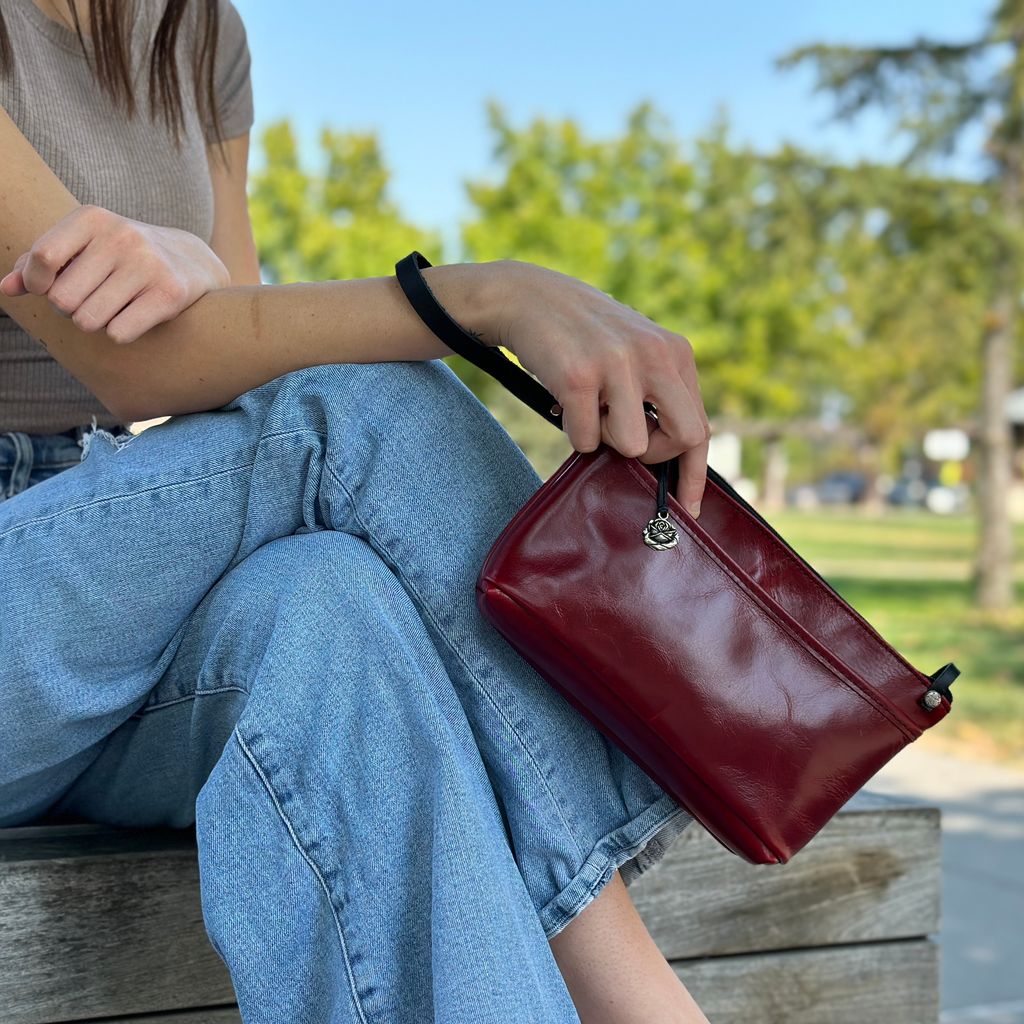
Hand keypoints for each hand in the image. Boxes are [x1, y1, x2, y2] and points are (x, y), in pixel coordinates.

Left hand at [0, 205, 230, 343]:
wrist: (191, 261)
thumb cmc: (122, 257)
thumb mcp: (81, 248)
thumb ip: (38, 265)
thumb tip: (6, 288)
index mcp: (93, 218)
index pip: (42, 257)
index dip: (37, 283)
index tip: (48, 287)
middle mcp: (122, 237)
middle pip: (63, 299)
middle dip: (69, 309)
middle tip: (89, 300)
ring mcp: (148, 265)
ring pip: (89, 321)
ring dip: (94, 323)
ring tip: (111, 308)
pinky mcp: (170, 294)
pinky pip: (119, 332)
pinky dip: (120, 332)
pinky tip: (134, 317)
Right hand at [490, 260, 710, 516]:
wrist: (527, 298)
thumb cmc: (581, 338)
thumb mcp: (634, 351)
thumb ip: (659, 392)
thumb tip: (675, 458)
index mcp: (674, 351)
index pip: (700, 424)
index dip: (695, 473)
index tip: (691, 508)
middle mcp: (654, 354)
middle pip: (685, 437)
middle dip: (655, 454)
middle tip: (625, 444)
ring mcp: (616, 364)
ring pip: (632, 445)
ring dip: (604, 439)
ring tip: (588, 410)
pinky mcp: (578, 377)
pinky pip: (586, 440)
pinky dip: (572, 431)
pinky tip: (564, 403)